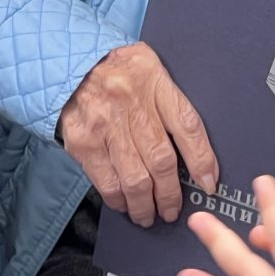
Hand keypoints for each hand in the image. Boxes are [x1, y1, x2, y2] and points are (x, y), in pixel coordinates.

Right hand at [59, 41, 218, 226]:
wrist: (66, 60)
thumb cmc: (114, 66)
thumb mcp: (148, 65)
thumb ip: (169, 97)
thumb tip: (196, 145)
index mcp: (153, 80)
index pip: (187, 126)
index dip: (202, 160)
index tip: (208, 184)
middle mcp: (130, 103)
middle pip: (162, 160)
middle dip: (171, 194)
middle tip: (173, 209)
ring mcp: (105, 125)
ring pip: (136, 178)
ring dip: (146, 205)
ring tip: (149, 214)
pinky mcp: (83, 141)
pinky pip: (107, 181)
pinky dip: (118, 199)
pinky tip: (124, 204)